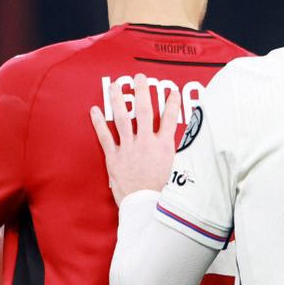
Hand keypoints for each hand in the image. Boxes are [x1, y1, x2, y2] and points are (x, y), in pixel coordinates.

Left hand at [90, 74, 180, 204]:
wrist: (146, 206)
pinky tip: (94, 110)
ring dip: (118, 100)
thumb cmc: (163, 193)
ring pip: (122, 118)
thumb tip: (189, 151)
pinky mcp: (114, 157)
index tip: (171, 91)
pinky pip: (104, 136)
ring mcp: (129, 148)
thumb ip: (178, 157)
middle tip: (140, 78)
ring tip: (115, 85)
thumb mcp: (178, 172)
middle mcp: (146, 142)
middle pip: (144, 110)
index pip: (169, 118)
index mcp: (164, 146)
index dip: (171, 102)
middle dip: (142, 91)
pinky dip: (98, 123)